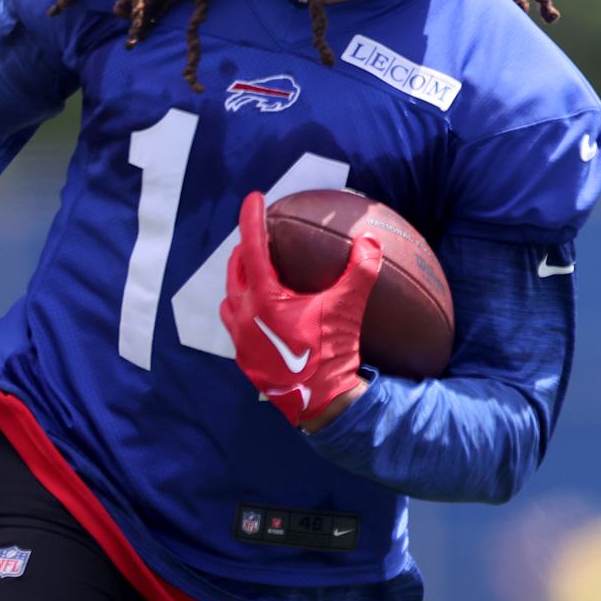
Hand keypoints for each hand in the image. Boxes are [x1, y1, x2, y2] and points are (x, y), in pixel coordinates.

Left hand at [220, 191, 381, 425]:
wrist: (318, 402)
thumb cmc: (330, 353)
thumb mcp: (347, 309)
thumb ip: (360, 272)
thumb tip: (371, 242)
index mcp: (264, 297)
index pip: (253, 246)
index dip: (252, 219)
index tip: (254, 198)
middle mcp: (244, 313)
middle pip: (236, 269)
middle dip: (245, 248)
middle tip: (261, 237)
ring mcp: (240, 337)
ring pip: (230, 296)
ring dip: (241, 279)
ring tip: (257, 272)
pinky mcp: (243, 356)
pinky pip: (235, 321)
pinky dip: (244, 306)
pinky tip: (262, 311)